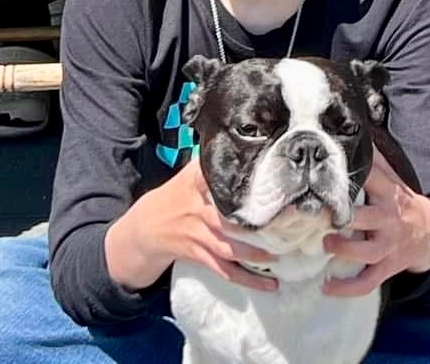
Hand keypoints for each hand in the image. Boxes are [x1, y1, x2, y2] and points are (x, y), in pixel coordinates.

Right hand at [104, 159, 278, 293]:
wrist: (145, 229)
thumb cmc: (175, 197)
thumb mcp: (188, 176)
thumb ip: (212, 163)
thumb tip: (243, 145)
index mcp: (196, 186)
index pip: (216, 178)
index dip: (238, 179)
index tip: (265, 182)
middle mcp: (198, 211)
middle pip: (228, 219)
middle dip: (256, 224)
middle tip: (285, 222)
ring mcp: (199, 236)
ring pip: (229, 249)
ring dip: (255, 255)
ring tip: (279, 256)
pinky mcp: (200, 256)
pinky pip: (225, 270)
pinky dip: (247, 279)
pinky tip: (268, 284)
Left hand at [321, 157, 429, 296]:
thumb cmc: (401, 203)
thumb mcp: (393, 180)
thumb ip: (375, 161)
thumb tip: (357, 133)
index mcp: (388, 195)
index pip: (372, 180)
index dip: (352, 176)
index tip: (324, 175)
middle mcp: (389, 220)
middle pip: (366, 218)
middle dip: (343, 218)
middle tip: (317, 216)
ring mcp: (388, 246)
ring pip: (367, 251)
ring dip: (345, 250)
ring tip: (325, 246)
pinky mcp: (387, 267)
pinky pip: (367, 282)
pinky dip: (347, 288)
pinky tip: (327, 286)